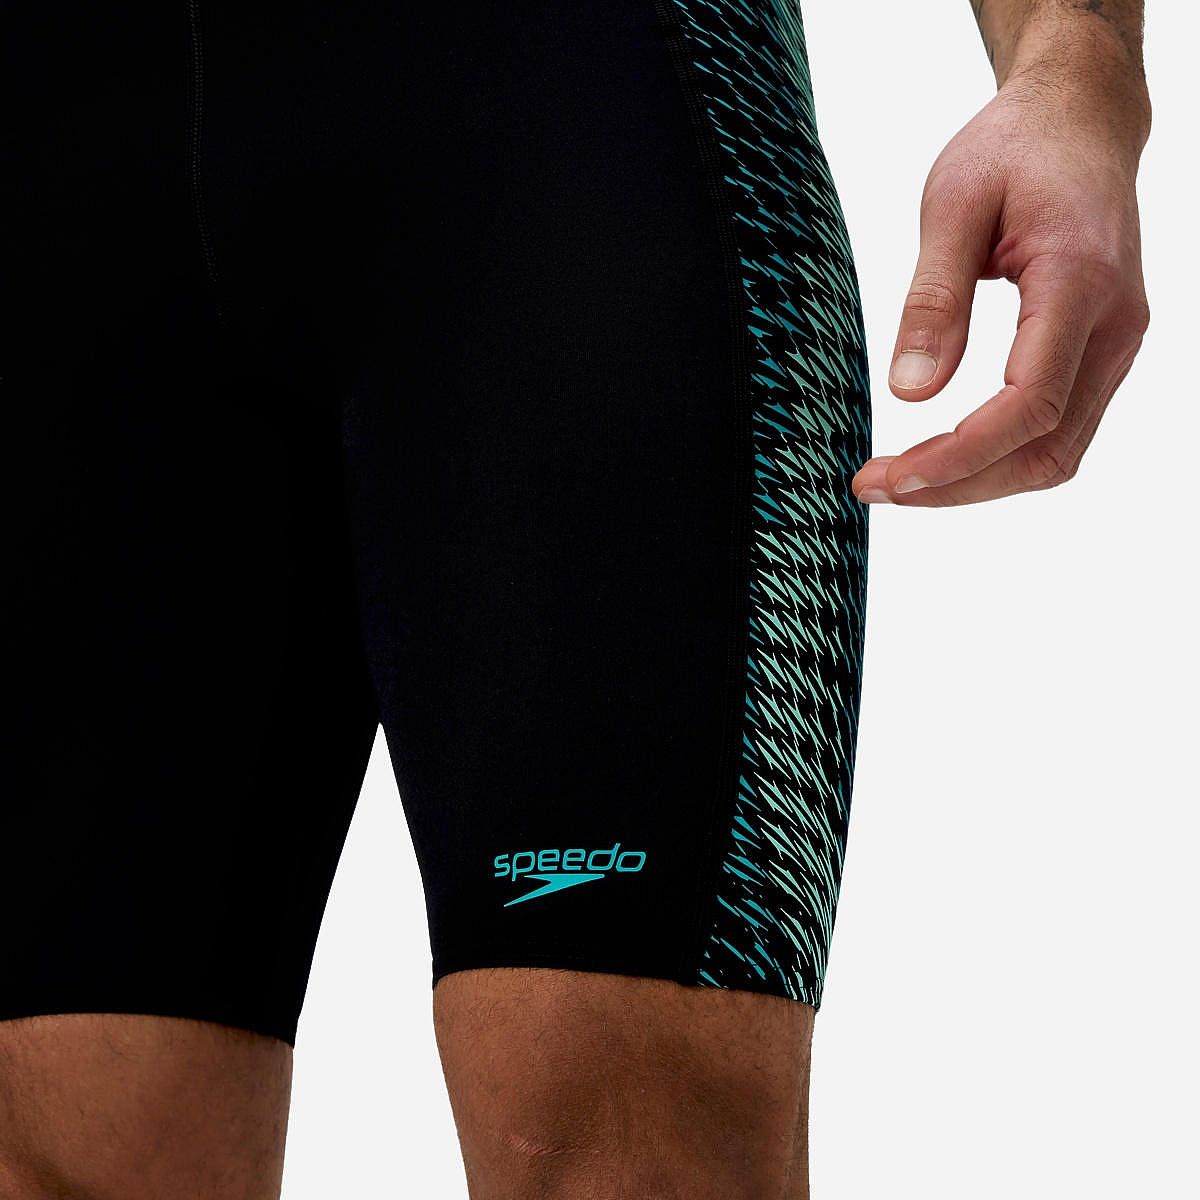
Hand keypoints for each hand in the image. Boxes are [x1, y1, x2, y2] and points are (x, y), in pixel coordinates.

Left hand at [853, 66, 1149, 506]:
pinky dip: (1000, 457)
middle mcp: (1114, 324)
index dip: (958, 457)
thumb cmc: (1016, 147)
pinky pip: (1058, 429)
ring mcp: (1115, 343)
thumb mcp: (952, 204)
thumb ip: (932, 300)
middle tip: (876, 486)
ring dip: (978, 481)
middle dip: (958, 485)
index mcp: (1080, 281)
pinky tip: (944, 454)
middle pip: (1046, 449)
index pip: (1028, 405)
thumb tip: (911, 393)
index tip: (890, 477)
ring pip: (1057, 453)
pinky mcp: (1100, 351)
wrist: (1081, 117)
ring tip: (901, 481)